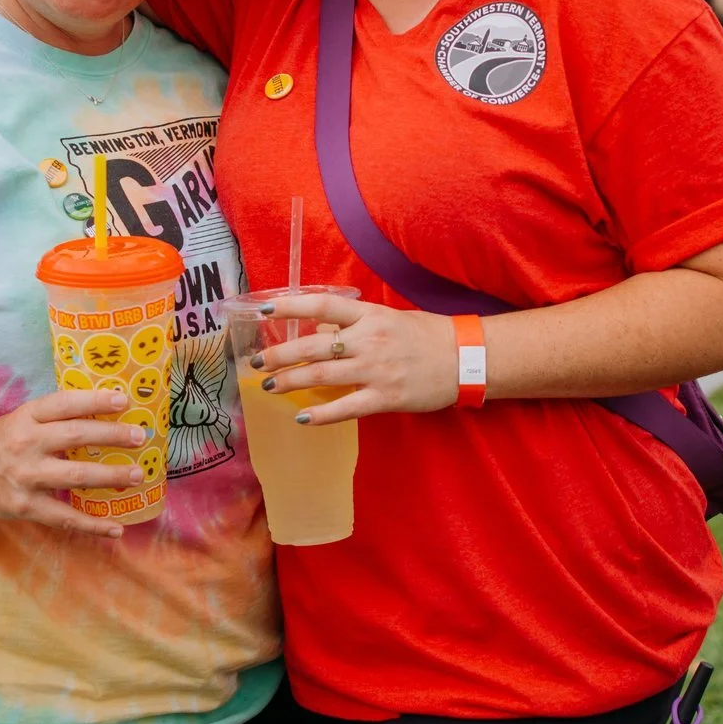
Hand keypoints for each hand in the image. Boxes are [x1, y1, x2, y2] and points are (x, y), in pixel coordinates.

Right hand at [0, 388, 150, 539]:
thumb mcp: (22, 419)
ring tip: (136, 475)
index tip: (123, 401)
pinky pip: (64, 517)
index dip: (94, 401)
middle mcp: (27, 444)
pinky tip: (116, 527)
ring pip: (75, 476)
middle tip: (141, 437)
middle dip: (112, 436)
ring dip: (110, 476)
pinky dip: (92, 525)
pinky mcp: (25, 506)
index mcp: (27, 417)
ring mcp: (26, 476)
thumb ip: (56, 418)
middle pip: (76, 436)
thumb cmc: (1, 441)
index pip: (64, 404)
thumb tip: (105, 415)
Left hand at [250, 294, 458, 424]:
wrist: (465, 358)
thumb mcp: (388, 319)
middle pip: (314, 346)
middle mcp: (368, 340)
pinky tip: (302, 417)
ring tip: (270, 387)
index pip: (322, 306)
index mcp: (369, 315)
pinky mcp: (386, 398)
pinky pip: (346, 407)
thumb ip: (354, 324)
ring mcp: (376, 370)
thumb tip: (318, 332)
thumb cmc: (426, 335)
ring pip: (323, 376)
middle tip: (257, 363)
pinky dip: (322, 414)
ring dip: (291, 381)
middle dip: (280, 355)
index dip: (290, 307)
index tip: (264, 311)